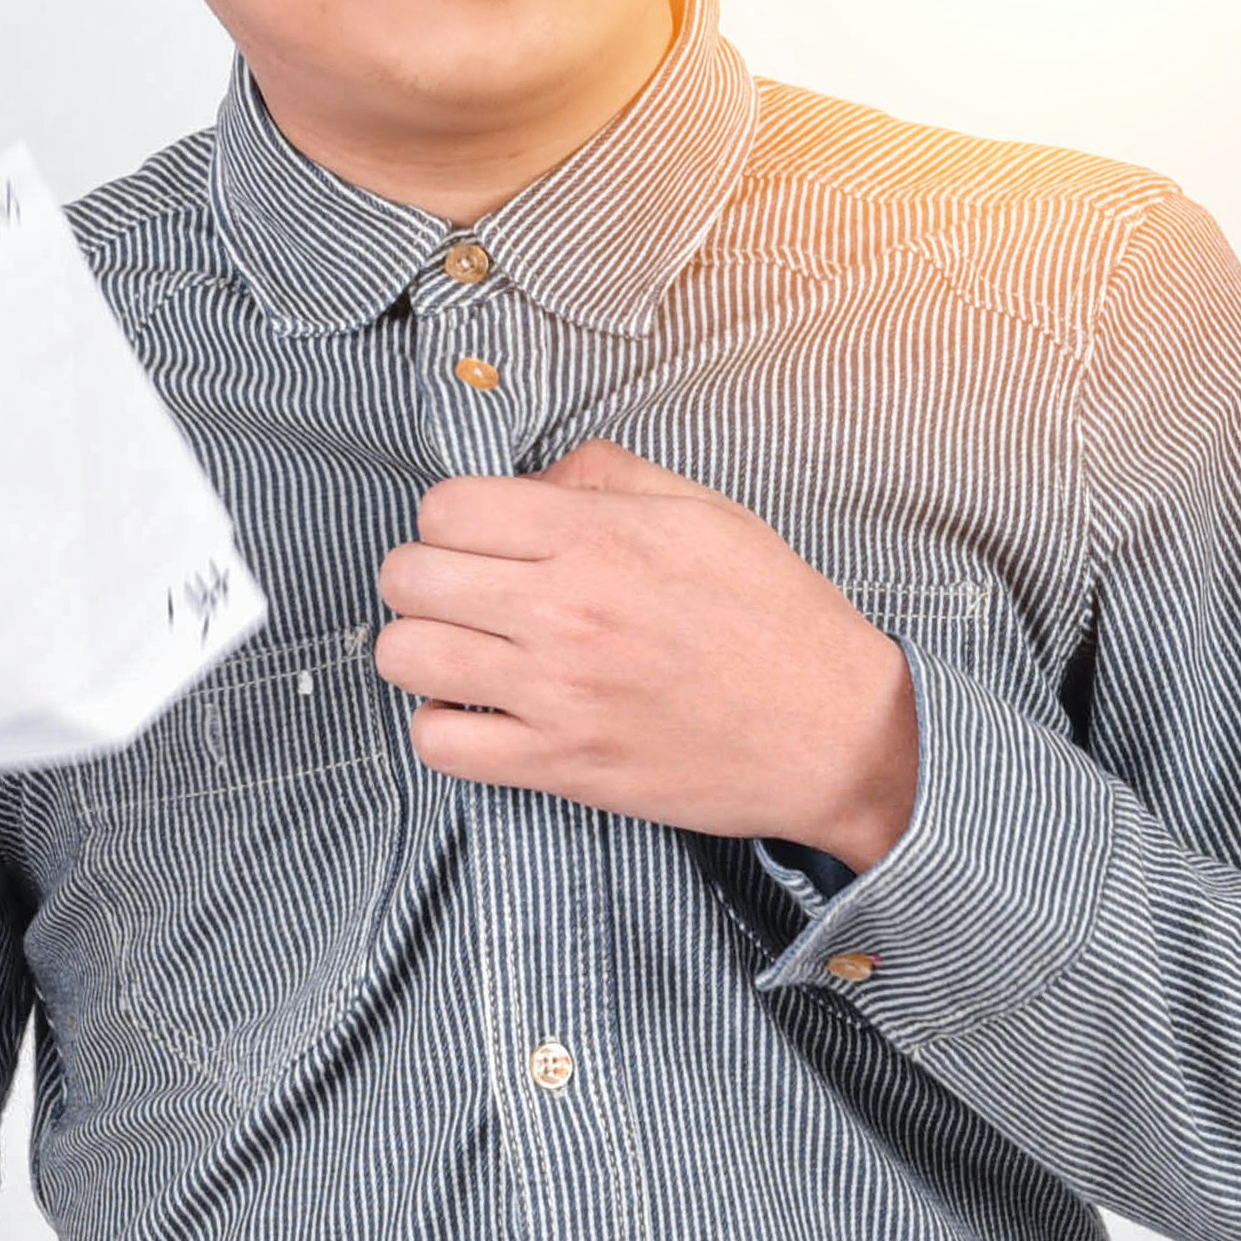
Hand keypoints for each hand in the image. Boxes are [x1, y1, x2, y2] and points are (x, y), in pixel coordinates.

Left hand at [374, 441, 920, 869]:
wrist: (835, 732)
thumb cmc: (779, 619)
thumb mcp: (704, 511)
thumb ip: (605, 475)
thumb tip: (530, 480)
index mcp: (598, 537)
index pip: (445, 508)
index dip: (451, 520)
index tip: (477, 538)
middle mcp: (565, 609)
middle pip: (407, 576)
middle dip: (422, 577)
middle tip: (460, 592)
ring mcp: (556, 692)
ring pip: (404, 656)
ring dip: (420, 649)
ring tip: (461, 650)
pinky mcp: (560, 765)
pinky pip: (439, 744)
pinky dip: (442, 728)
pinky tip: (479, 713)